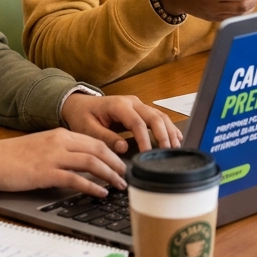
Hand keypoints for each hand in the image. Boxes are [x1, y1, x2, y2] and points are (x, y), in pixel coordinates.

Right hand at [0, 127, 126, 196]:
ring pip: (91, 162)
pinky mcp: (45, 173)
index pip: (95, 140)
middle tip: (127, 175)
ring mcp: (53, 157)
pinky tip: (100, 193)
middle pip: (98, 149)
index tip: (122, 163)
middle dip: (116, 163)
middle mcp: (60, 142)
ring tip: (119, 185)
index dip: (113, 152)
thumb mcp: (42, 146)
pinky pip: (75, 179)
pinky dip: (92, 186)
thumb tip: (83, 164)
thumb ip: (62, 151)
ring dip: (109, 174)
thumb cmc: (13, 157)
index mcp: (61, 134)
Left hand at [61, 92, 183, 152]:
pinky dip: (168, 127)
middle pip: (154, 117)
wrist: (80, 104)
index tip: (148, 154)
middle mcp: (131, 102)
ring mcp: (137, 104)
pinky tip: (175, 137)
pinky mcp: (140, 109)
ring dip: (169, 131)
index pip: (137, 122)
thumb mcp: (87, 129)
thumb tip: (123, 148)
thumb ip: (105, 138)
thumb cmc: (83, 116)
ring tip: (176, 147)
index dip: (145, 139)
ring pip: (159, 115)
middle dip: (163, 135)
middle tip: (168, 152)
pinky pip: (158, 117)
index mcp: (118, 105)